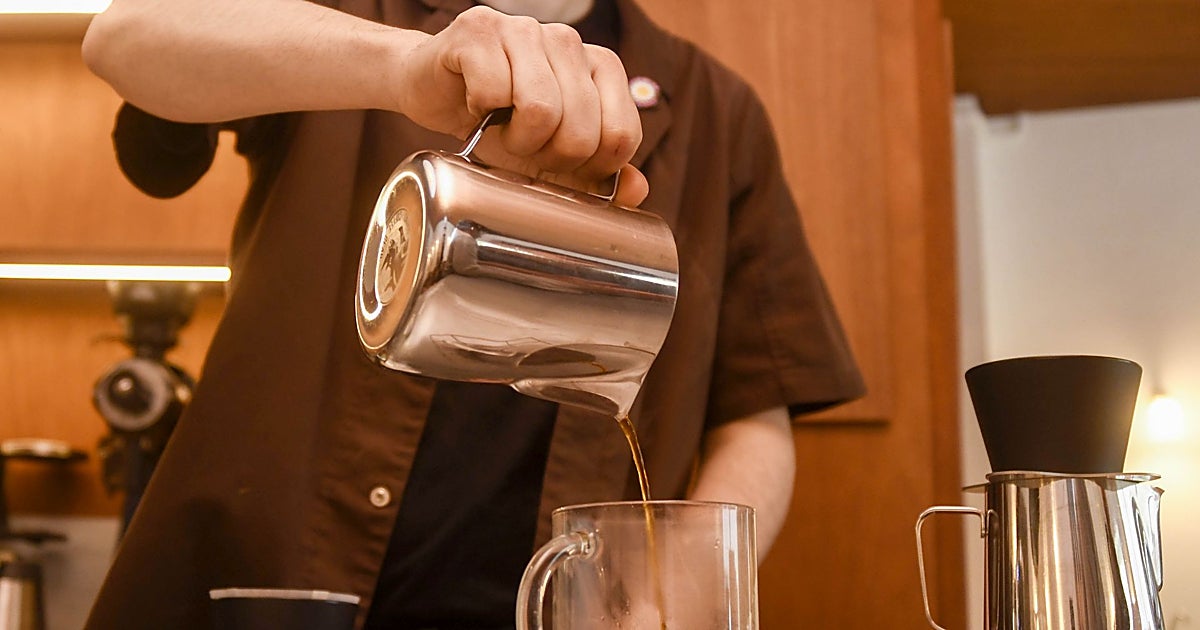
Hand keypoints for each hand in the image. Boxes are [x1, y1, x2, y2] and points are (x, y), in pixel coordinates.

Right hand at [391, 6, 647, 205]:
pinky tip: (474, 104)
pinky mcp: (478, 29)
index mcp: (600, 67)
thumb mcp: (554, 157)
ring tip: (499, 128)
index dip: (587, 168)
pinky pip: (492, 90)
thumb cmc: (499, 124)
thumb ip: (599, 173)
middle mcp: (569, 41)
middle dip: (546, 158)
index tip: (558, 163)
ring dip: (513, 138)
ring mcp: (524, 29)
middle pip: (581, 130)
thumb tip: (637, 190)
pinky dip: (477, 113)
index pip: (621, 136)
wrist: (435, 93)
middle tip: (522, 148)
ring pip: (541, 110)